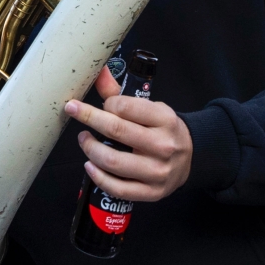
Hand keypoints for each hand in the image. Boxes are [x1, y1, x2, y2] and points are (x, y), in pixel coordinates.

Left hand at [64, 66, 192, 201]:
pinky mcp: (151, 193)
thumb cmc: (163, 128)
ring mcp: (157, 172)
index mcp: (165, 119)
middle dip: (89, 118)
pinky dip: (98, 176)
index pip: (125, 107)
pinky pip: (118, 188)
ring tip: (84, 139)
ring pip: (113, 161)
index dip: (107, 104)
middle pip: (116, 130)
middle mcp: (163, 145)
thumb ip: (121, 92)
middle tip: (74, 111)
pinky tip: (90, 165)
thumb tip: (99, 71)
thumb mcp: (150, 107)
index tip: (103, 104)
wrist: (191, 158)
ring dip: (90, 149)